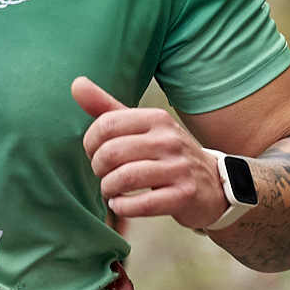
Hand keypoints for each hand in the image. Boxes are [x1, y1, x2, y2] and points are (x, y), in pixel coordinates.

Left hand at [72, 77, 223, 229]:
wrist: (212, 182)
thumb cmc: (166, 153)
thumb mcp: (140, 126)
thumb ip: (107, 107)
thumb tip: (76, 83)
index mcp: (156, 118)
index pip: (106, 124)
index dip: (90, 142)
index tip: (94, 152)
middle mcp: (169, 140)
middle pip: (112, 152)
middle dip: (98, 167)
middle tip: (102, 173)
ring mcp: (179, 168)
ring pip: (124, 178)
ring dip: (108, 188)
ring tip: (110, 190)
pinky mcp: (184, 195)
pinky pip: (142, 204)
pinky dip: (122, 206)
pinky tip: (121, 203)